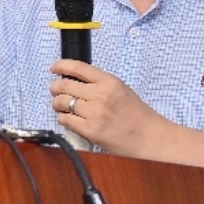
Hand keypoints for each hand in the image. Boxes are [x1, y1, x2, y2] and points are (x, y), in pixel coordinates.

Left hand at [50, 61, 175, 155]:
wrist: (149, 137)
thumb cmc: (136, 114)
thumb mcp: (121, 89)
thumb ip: (99, 82)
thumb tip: (74, 78)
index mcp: (109, 82)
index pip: (78, 68)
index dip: (62, 66)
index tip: (54, 68)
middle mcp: (101, 95)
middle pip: (65, 85)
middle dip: (55, 87)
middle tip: (55, 90)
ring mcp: (95, 113)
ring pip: (62, 102)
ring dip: (57, 103)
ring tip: (60, 105)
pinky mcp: (91, 130)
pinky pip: (66, 120)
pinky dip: (63, 118)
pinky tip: (67, 118)